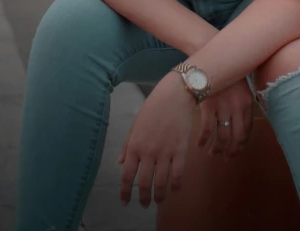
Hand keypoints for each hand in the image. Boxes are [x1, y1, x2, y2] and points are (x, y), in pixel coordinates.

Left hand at [117, 72, 195, 207]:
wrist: (174, 95)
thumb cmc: (153, 107)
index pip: (127, 175)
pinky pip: (178, 174)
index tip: (125, 201)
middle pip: (144, 183)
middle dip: (143, 198)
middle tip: (144, 204)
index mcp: (135, 145)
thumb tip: (119, 162)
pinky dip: (176, 186)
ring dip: (159, 196)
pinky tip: (175, 189)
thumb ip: (128, 145)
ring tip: (159, 201)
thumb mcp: (136, 124)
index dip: (125, 191)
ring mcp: (165, 152)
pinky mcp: (180, 150)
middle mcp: (148, 152)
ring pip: (161, 183)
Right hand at [196, 77, 253, 159]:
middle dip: (231, 151)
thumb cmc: (227, 72)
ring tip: (212, 154)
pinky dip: (203, 140)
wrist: (212, 57)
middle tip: (225, 158)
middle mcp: (237, 108)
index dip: (241, 145)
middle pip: (236, 137)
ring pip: (222, 137)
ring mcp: (223, 107)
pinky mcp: (208, 105)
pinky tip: (200, 144)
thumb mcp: (241, 88)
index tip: (235, 151)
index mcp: (247, 104)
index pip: (247, 131)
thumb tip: (240, 125)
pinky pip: (207, 129)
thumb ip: (242, 105)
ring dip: (216, 149)